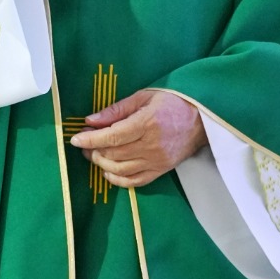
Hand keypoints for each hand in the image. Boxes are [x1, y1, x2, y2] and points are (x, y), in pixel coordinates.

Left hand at [67, 89, 207, 188]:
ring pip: (121, 169)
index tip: (76, 138)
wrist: (203, 119)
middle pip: (114, 153)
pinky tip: (108, 170)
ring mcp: (157, 161)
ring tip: (95, 154)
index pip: (112, 136)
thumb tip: (91, 120)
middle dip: (93, 150)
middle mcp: (152, 145)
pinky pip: (134, 181)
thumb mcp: (144, 97)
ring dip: (102, 163)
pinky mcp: (161, 170)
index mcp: (148, 123)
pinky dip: (117, 179)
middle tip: (86, 143)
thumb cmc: (173, 102)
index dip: (90, 139)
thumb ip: (116, 110)